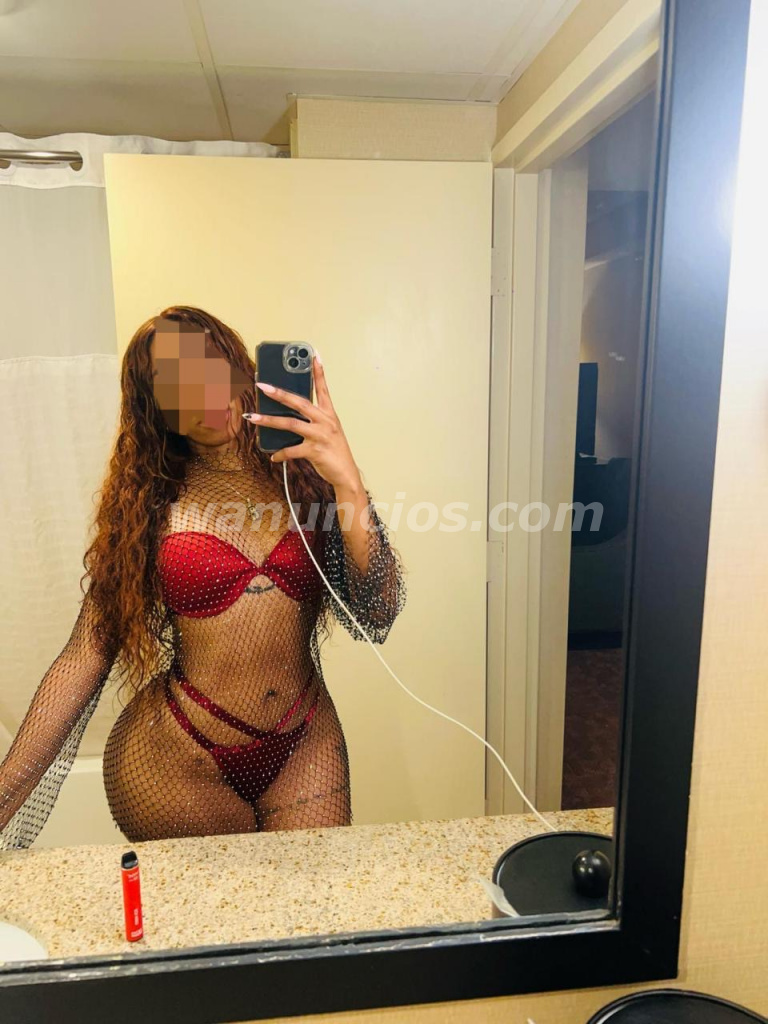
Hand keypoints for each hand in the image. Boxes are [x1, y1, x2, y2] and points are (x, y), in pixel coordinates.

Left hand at [244, 353, 362, 491]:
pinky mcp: (315, 451)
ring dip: (269, 420)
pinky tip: (273, 456)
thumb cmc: (334, 452)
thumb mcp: (327, 431)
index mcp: (329, 414)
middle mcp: (325, 421)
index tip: (314, 355)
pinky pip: (292, 450)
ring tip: (253, 418)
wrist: (346, 474)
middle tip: (262, 386)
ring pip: (290, 424)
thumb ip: (311, 421)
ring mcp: (320, 435)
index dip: (318, 372)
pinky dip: (280, 454)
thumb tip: (287, 415)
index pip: (323, 388)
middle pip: (299, 402)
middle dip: (279, 393)